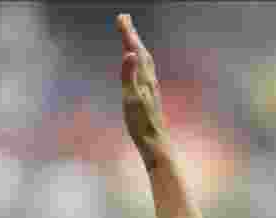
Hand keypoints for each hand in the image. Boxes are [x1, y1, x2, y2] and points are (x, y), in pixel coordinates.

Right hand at [117, 13, 167, 165]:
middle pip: (141, 51)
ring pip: (145, 59)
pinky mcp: (151, 93)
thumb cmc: (141, 123)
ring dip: (137, 44)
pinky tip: (140, 63)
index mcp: (144, 78)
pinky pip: (146, 69)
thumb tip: (131, 53)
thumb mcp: (131, 99)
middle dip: (132, 34)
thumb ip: (129, 75)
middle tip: (124, 19)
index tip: (121, 18)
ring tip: (130, 35)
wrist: (154, 141)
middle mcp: (150, 79)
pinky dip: (141, 58)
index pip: (135, 50)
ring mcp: (151, 86)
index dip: (128, 34)